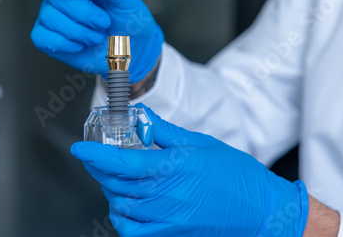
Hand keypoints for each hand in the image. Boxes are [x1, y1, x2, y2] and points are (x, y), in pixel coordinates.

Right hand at [31, 0, 163, 82]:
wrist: (130, 51)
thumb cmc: (129, 22)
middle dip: (82, 12)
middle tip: (104, 22)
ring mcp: (53, 17)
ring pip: (50, 17)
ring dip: (79, 31)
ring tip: (97, 37)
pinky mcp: (48, 39)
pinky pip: (42, 37)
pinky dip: (64, 43)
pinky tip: (80, 46)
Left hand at [71, 104, 309, 236]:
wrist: (262, 210)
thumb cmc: (236, 174)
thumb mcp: (200, 143)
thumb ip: (164, 132)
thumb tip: (141, 117)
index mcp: (172, 168)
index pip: (120, 163)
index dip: (94, 156)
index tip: (79, 150)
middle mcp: (165, 195)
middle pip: (115, 184)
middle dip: (101, 170)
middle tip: (99, 158)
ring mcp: (167, 218)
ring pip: (121, 207)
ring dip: (111, 192)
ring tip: (116, 179)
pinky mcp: (172, 233)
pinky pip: (134, 232)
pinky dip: (122, 220)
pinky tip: (125, 207)